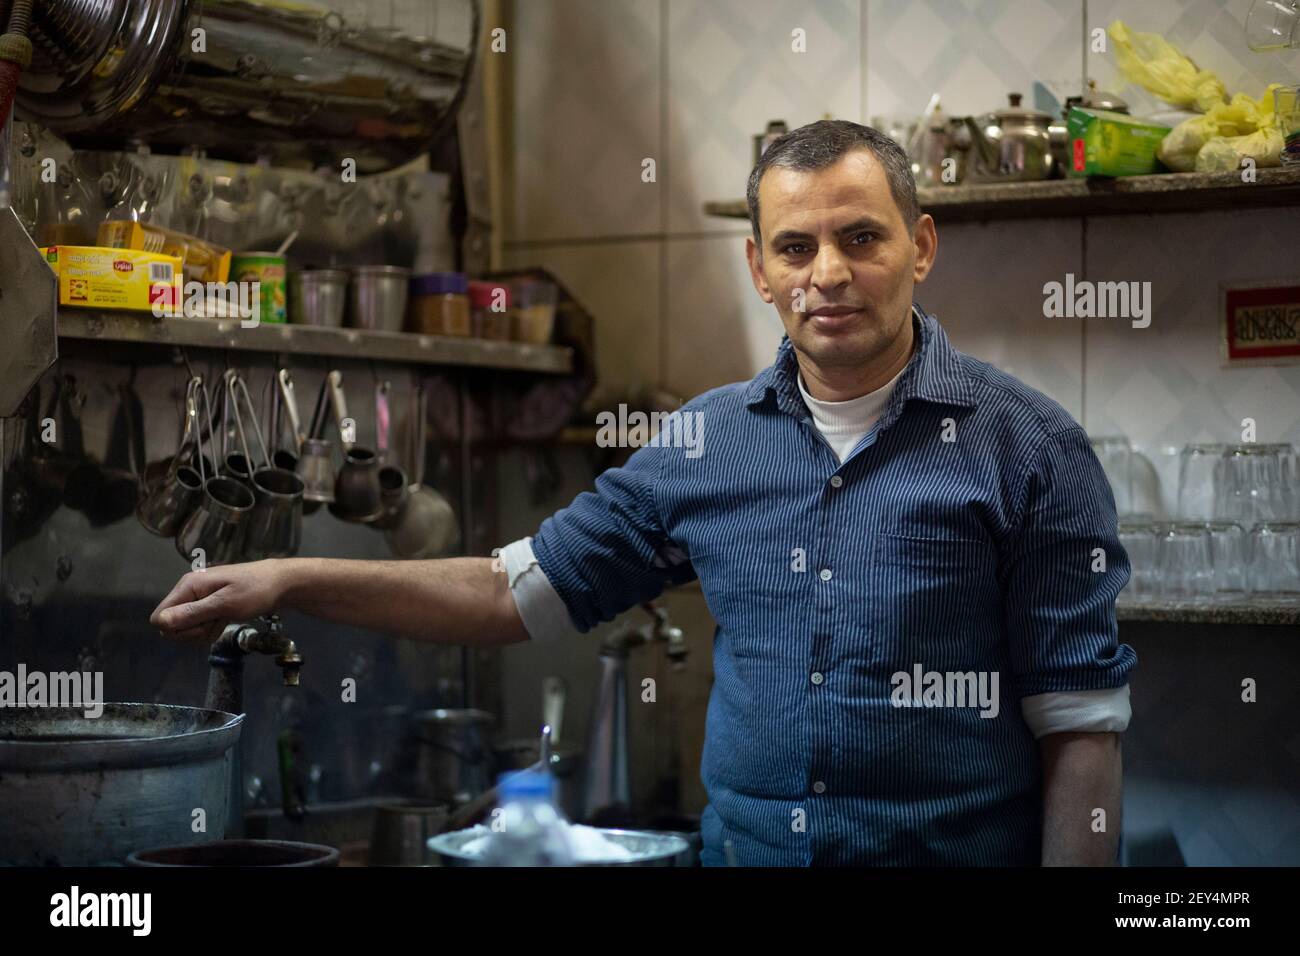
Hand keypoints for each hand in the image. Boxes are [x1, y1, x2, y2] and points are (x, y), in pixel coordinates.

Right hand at [151, 560, 288, 642]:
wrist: (281, 584)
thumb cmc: (255, 591)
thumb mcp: (225, 604)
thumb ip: (193, 613)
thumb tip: (160, 623)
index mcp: (188, 586)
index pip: (159, 618)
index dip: (177, 629)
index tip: (201, 625)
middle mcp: (189, 592)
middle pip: (172, 626)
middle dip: (193, 632)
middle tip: (216, 622)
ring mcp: (199, 599)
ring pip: (187, 629)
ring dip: (205, 631)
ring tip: (225, 619)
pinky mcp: (209, 607)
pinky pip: (200, 626)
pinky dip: (212, 628)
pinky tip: (226, 621)